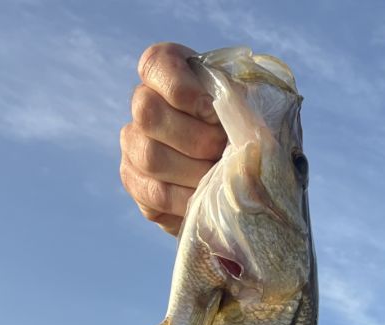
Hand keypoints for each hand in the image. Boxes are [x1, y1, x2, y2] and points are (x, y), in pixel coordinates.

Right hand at [120, 43, 227, 235]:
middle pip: (147, 113)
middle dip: (195, 138)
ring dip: (194, 172)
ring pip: (150, 157)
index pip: (156, 64)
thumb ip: (243, 102)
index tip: (213, 111)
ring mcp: (134, 144)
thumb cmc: (246, 129)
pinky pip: (155, 194)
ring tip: (220, 177)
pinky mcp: (137, 184)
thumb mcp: (250, 106)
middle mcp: (142, 103)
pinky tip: (207, 198)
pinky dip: (186, 200)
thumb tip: (244, 122)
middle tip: (223, 152)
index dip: (183, 89)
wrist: (241, 175)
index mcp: (167, 70)